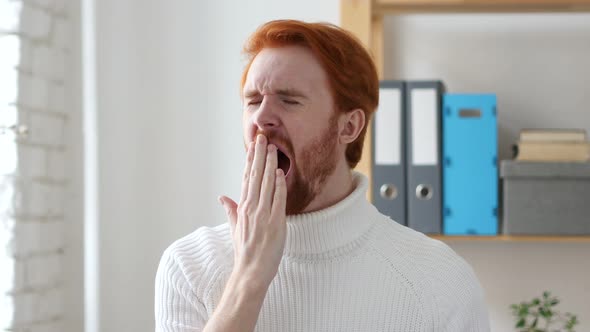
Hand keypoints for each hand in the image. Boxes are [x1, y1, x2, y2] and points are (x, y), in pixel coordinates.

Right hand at [219, 134, 287, 289]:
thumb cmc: (245, 251)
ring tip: (272, 148)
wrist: (252, 270)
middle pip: (255, 176)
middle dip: (259, 155)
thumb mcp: (235, 228)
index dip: (250, 161)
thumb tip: (223, 197)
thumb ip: (231, 210)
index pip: (246, 178)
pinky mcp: (275, 222)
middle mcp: (251, 208)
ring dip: (269, 164)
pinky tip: (280, 172)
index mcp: (243, 208)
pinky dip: (278, 185)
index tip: (252, 146)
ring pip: (266, 183)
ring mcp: (263, 214)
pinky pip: (277, 199)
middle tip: (262, 138)